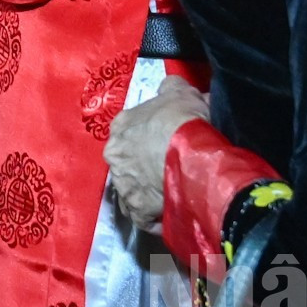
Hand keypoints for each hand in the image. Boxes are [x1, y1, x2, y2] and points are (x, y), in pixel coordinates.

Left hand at [105, 75, 209, 231]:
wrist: (192, 153)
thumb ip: (169, 89)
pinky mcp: (137, 211)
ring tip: (174, 194)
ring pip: (135, 191)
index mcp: (120, 126)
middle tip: (170, 171)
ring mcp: (123, 186)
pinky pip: (146, 217)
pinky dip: (159, 217)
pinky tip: (175, 212)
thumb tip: (170, 88)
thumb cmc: (182, 119)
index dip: (150, 139)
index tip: (165, 145)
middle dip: (146, 167)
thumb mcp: (179, 91)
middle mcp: (114, 156)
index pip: (130, 132)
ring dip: (151, 193)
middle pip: (130, 163)